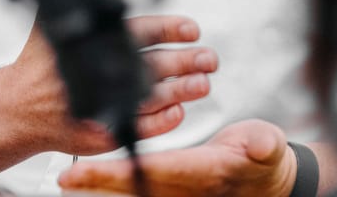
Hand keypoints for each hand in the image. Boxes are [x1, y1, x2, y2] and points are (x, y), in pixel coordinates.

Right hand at [0, 14, 217, 155]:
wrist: (14, 109)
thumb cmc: (39, 66)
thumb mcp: (51, 26)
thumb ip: (85, 9)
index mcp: (91, 43)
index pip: (139, 30)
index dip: (170, 28)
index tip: (192, 29)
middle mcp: (98, 73)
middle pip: (152, 64)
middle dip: (185, 61)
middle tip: (208, 58)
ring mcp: (100, 105)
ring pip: (149, 96)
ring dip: (180, 90)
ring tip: (202, 85)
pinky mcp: (100, 132)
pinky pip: (138, 127)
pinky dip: (161, 121)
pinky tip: (177, 112)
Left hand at [57, 119, 297, 196]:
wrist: (268, 180)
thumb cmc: (265, 159)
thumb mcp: (270, 147)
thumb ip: (264, 145)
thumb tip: (261, 145)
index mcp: (205, 172)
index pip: (155, 172)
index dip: (120, 172)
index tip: (88, 170)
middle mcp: (187, 188)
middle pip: (135, 185)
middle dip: (100, 182)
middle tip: (66, 176)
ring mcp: (179, 192)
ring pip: (134, 189)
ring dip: (103, 185)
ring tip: (70, 178)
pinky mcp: (174, 188)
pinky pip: (141, 186)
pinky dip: (116, 183)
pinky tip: (92, 178)